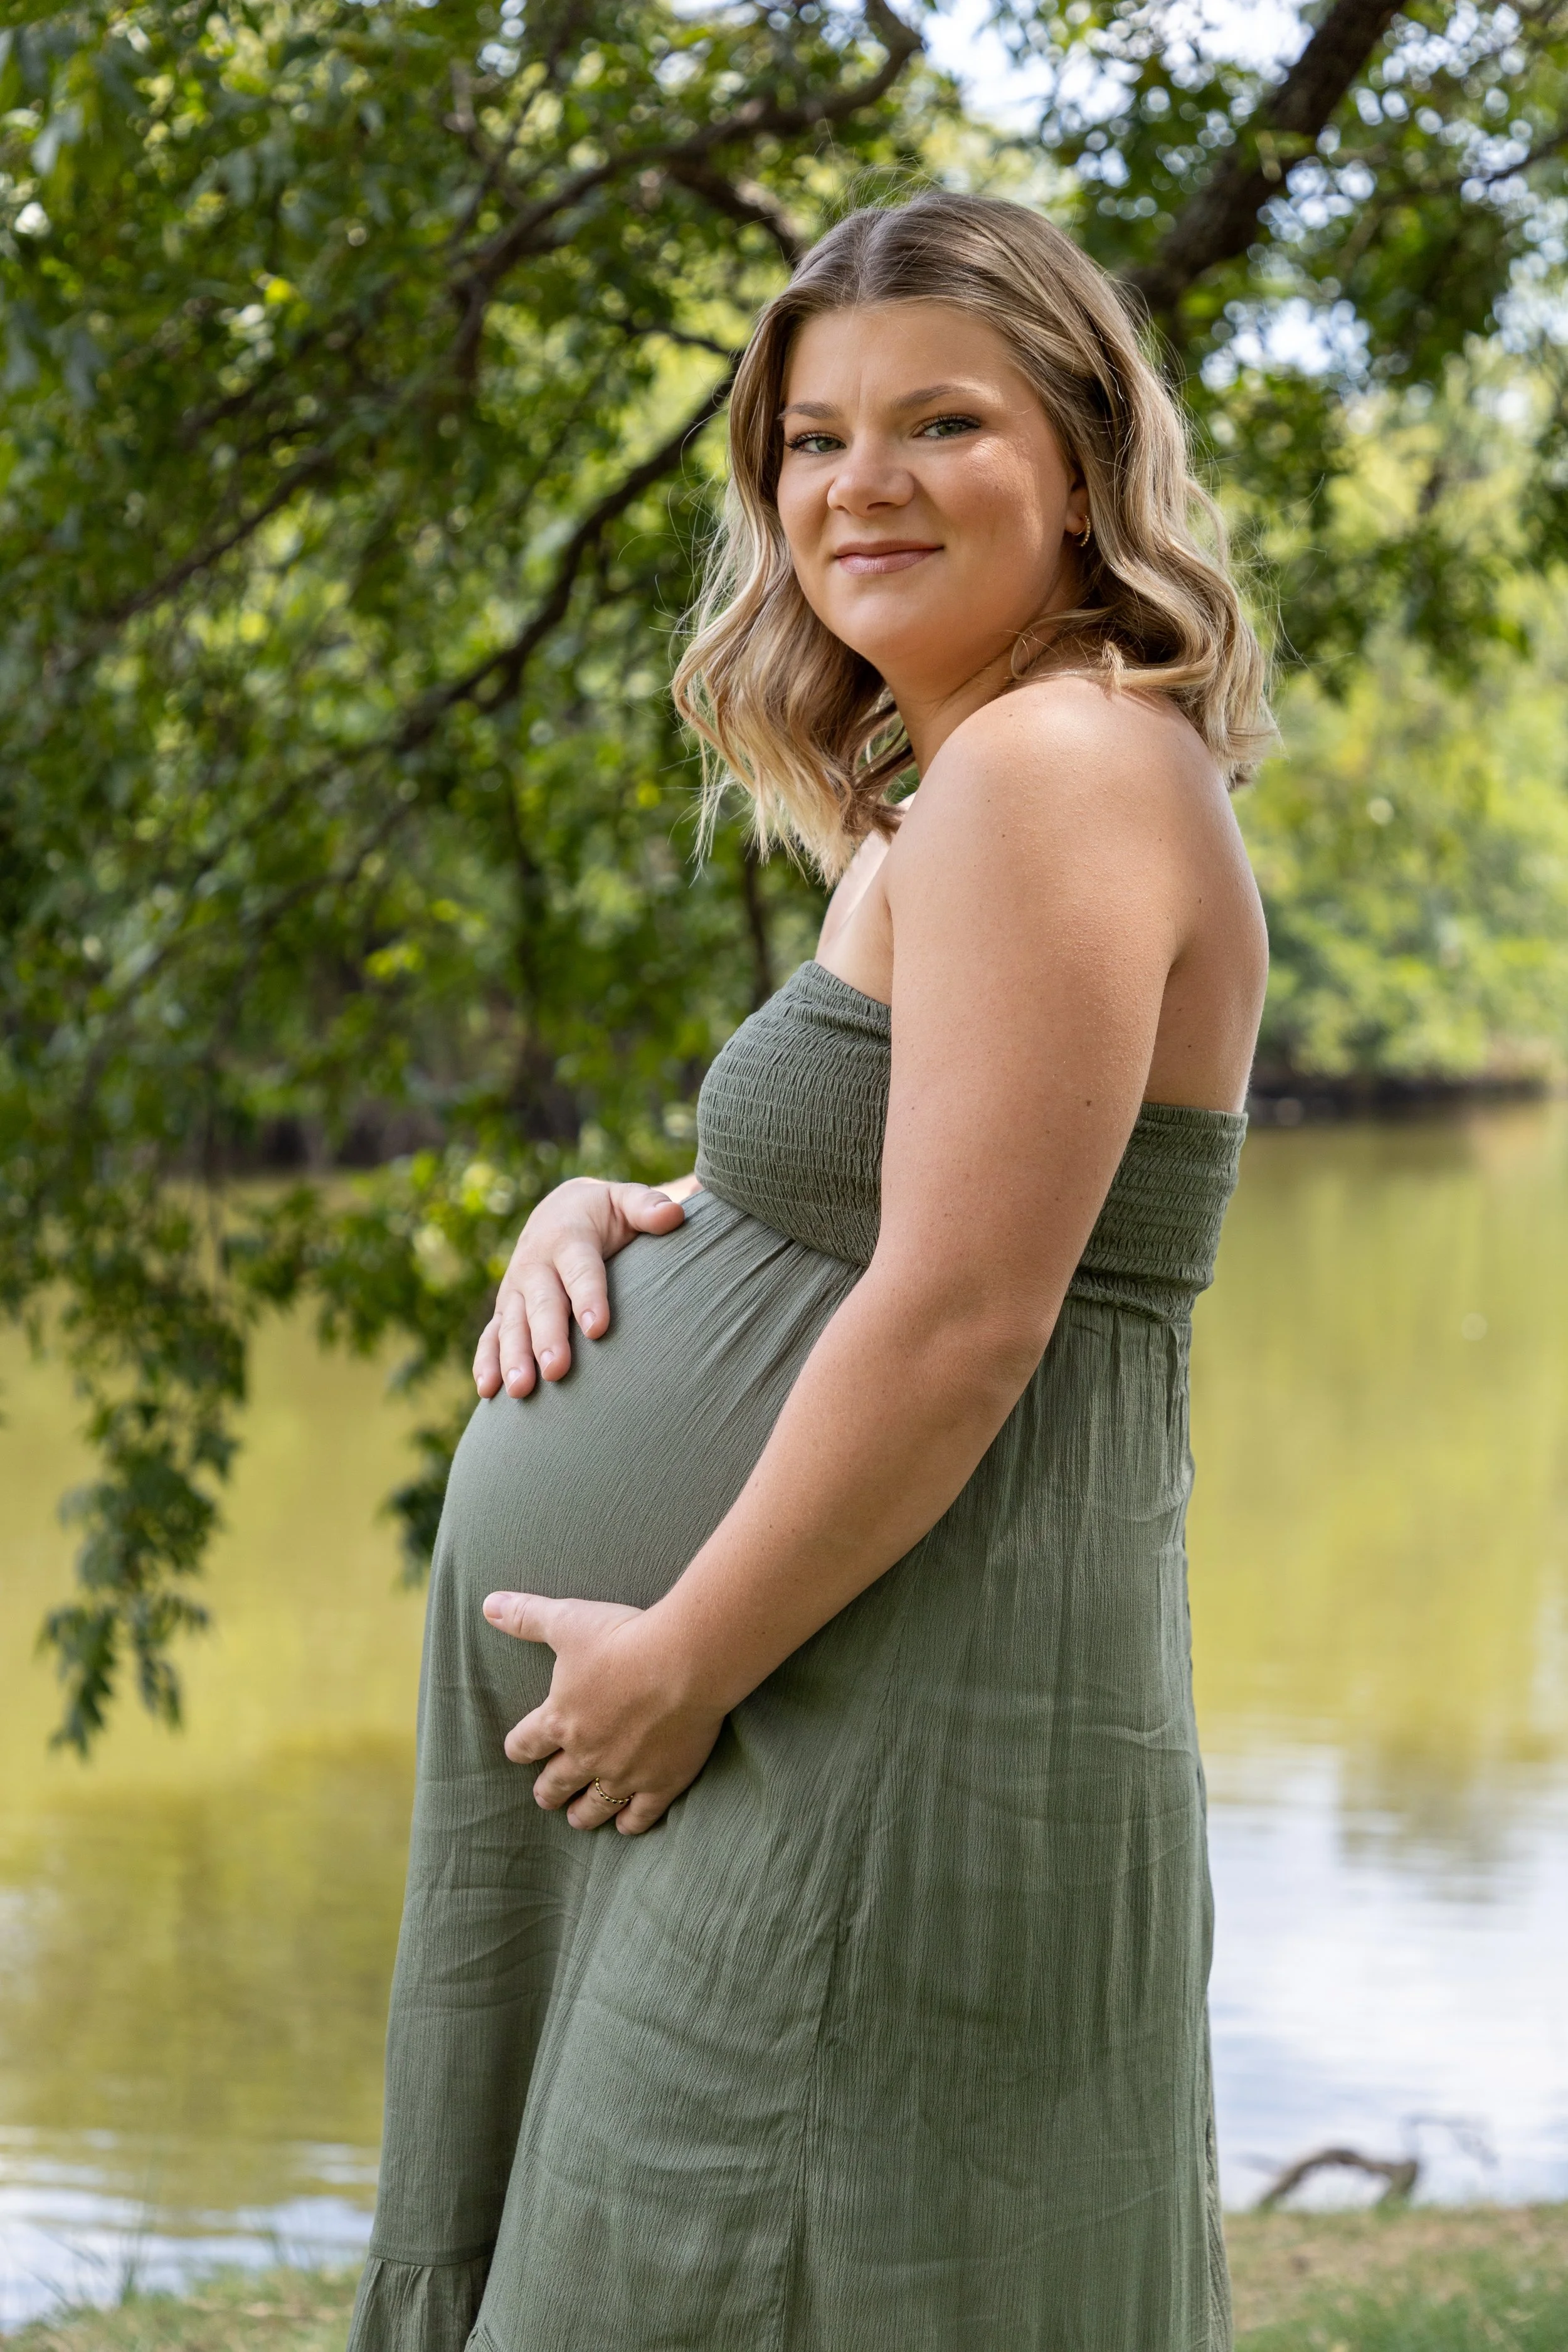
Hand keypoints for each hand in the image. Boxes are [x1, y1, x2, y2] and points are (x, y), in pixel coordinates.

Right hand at [473, 1177, 690, 1399]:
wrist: (559, 1211)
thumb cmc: (604, 1214)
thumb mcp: (624, 1201)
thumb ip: (647, 1206)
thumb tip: (674, 1216)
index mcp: (568, 1237)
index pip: (580, 1269)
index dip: (588, 1296)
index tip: (597, 1328)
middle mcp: (536, 1264)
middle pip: (542, 1304)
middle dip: (548, 1337)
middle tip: (557, 1370)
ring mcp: (516, 1289)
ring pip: (512, 1324)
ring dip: (513, 1357)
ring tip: (522, 1391)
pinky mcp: (506, 1309)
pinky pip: (491, 1335)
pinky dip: (486, 1362)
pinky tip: (490, 1391)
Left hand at [483, 1591, 725, 1834]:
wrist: (684, 1662)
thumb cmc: (623, 1638)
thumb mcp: (567, 1620)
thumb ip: (526, 1616)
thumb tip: (487, 1605)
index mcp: (559, 1720)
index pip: (524, 1744)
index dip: (519, 1748)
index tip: (519, 1751)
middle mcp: (586, 1754)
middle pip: (555, 1783)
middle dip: (547, 1790)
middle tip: (546, 1795)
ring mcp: (624, 1774)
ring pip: (593, 1806)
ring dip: (581, 1813)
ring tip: (577, 1817)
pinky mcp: (661, 1783)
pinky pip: (639, 1816)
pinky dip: (629, 1824)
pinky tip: (624, 1825)